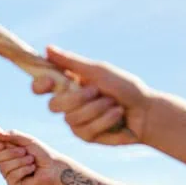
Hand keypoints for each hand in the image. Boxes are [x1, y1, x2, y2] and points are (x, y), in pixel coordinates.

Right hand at [0, 130, 62, 184]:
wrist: (53, 167)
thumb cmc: (41, 153)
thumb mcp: (28, 140)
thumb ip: (13, 135)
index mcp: (5, 149)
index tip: (1, 144)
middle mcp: (3, 161)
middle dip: (12, 153)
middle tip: (25, 152)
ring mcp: (7, 173)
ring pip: (4, 167)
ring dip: (21, 162)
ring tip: (32, 160)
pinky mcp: (12, 183)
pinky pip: (12, 176)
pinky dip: (24, 170)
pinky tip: (32, 169)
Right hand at [38, 46, 153, 145]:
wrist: (145, 112)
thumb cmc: (125, 87)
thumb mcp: (99, 71)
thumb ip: (72, 63)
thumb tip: (47, 48)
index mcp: (68, 85)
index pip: (42, 86)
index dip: (39, 85)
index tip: (49, 82)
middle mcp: (68, 104)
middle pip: (54, 105)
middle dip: (77, 98)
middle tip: (97, 91)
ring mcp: (75, 122)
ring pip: (72, 118)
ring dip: (97, 108)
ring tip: (114, 104)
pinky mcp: (85, 136)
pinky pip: (85, 129)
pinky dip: (104, 120)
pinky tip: (117, 115)